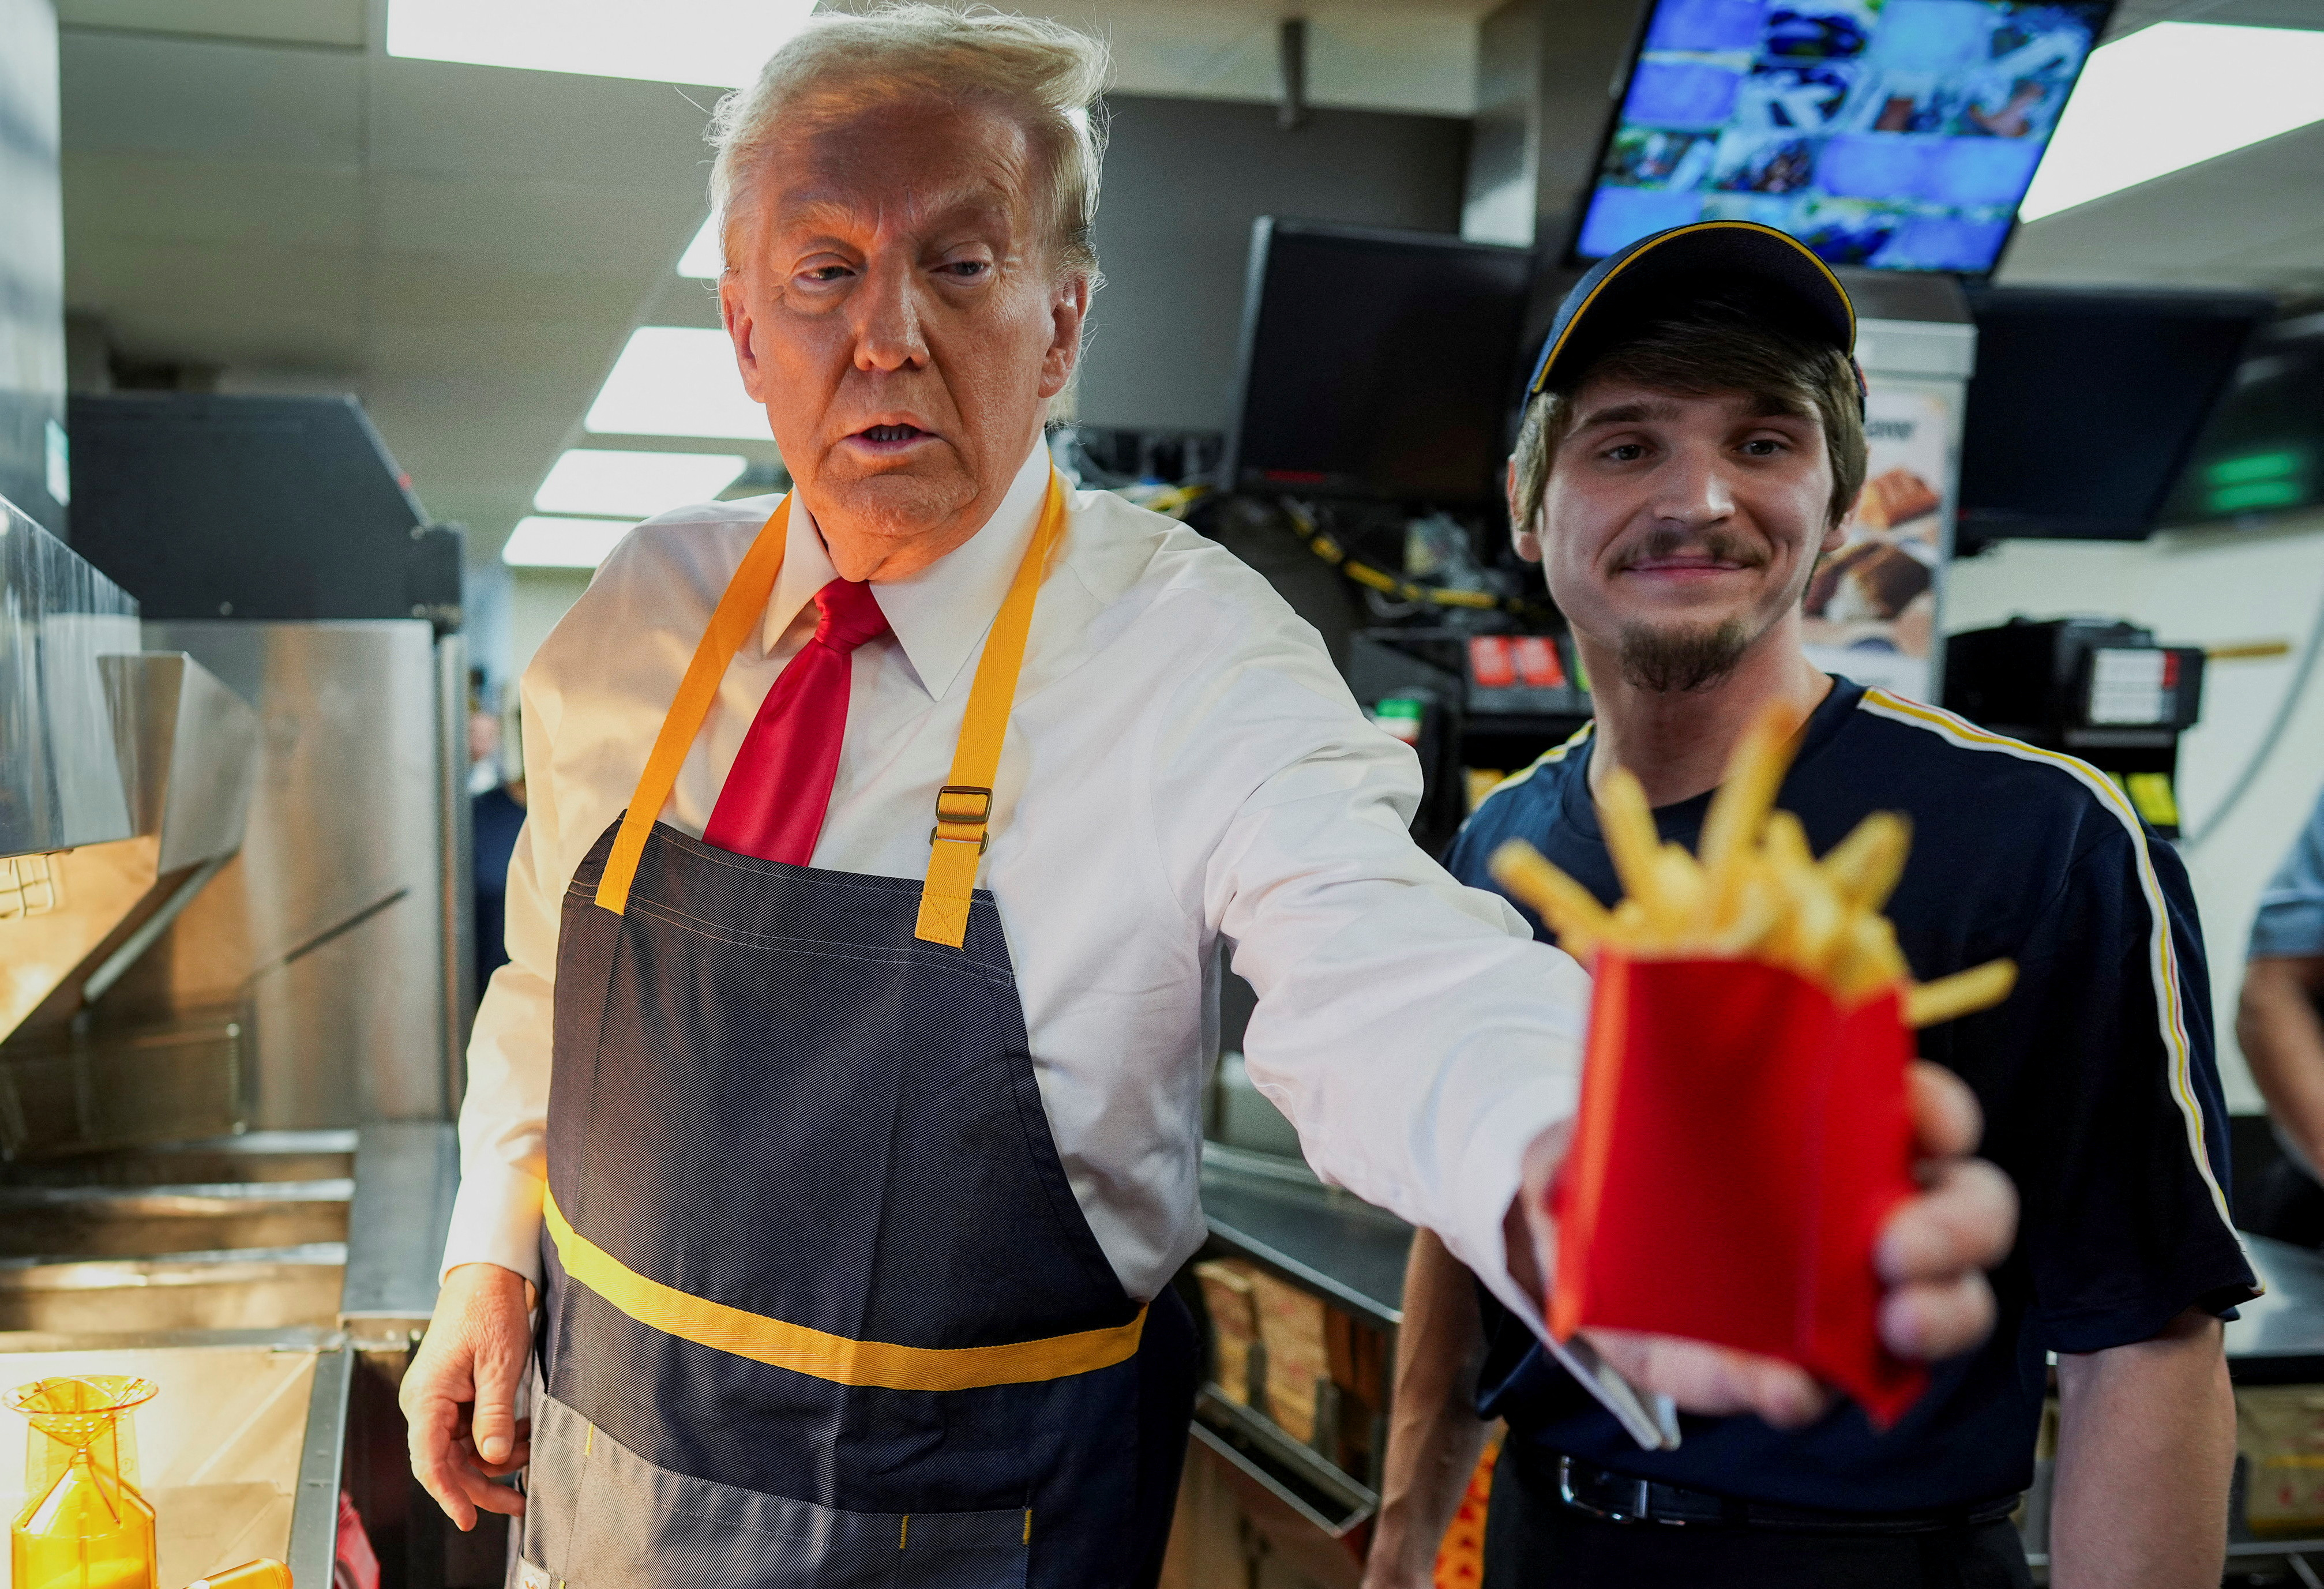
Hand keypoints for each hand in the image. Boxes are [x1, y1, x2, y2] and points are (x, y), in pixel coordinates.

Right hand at [402, 1261, 535, 1529]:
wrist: (487, 1277)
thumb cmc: (489, 1311)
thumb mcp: (499, 1365)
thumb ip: (494, 1415)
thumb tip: (492, 1459)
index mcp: (426, 1398)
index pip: (429, 1461)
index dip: (448, 1495)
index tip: (468, 1519)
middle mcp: (424, 1404)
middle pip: (447, 1462)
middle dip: (483, 1485)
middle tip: (519, 1503)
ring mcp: (438, 1401)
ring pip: (462, 1450)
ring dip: (496, 1457)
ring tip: (531, 1451)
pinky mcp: (453, 1396)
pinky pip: (471, 1430)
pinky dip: (497, 1436)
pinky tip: (523, 1433)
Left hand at [1510, 1062, 2015, 1427]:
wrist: (1574, 1245)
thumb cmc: (1620, 1160)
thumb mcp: (1604, 1121)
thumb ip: (1594, 1124)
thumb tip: (1571, 1162)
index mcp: (1845, 1126)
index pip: (1925, 1106)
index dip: (1939, 1110)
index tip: (1923, 1120)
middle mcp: (1873, 1206)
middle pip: (1970, 1211)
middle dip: (1956, 1230)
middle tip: (1899, 1248)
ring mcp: (1855, 1290)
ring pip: (1945, 1304)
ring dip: (1937, 1317)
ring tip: (1894, 1326)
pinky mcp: (1807, 1362)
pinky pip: (1830, 1384)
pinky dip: (1807, 1388)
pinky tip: (1784, 1386)